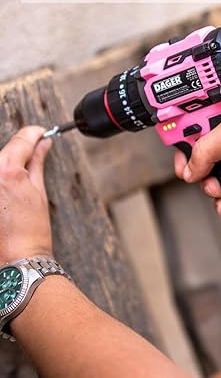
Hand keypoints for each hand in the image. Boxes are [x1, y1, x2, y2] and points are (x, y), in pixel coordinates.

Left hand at [0, 126, 52, 264]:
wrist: (16, 260)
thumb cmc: (30, 231)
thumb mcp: (38, 190)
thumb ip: (37, 162)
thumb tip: (43, 144)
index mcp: (6, 169)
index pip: (21, 139)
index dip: (33, 133)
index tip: (40, 133)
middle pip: (5, 152)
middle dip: (19, 151)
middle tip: (35, 154)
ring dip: (8, 168)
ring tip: (18, 184)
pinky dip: (2, 181)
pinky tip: (8, 196)